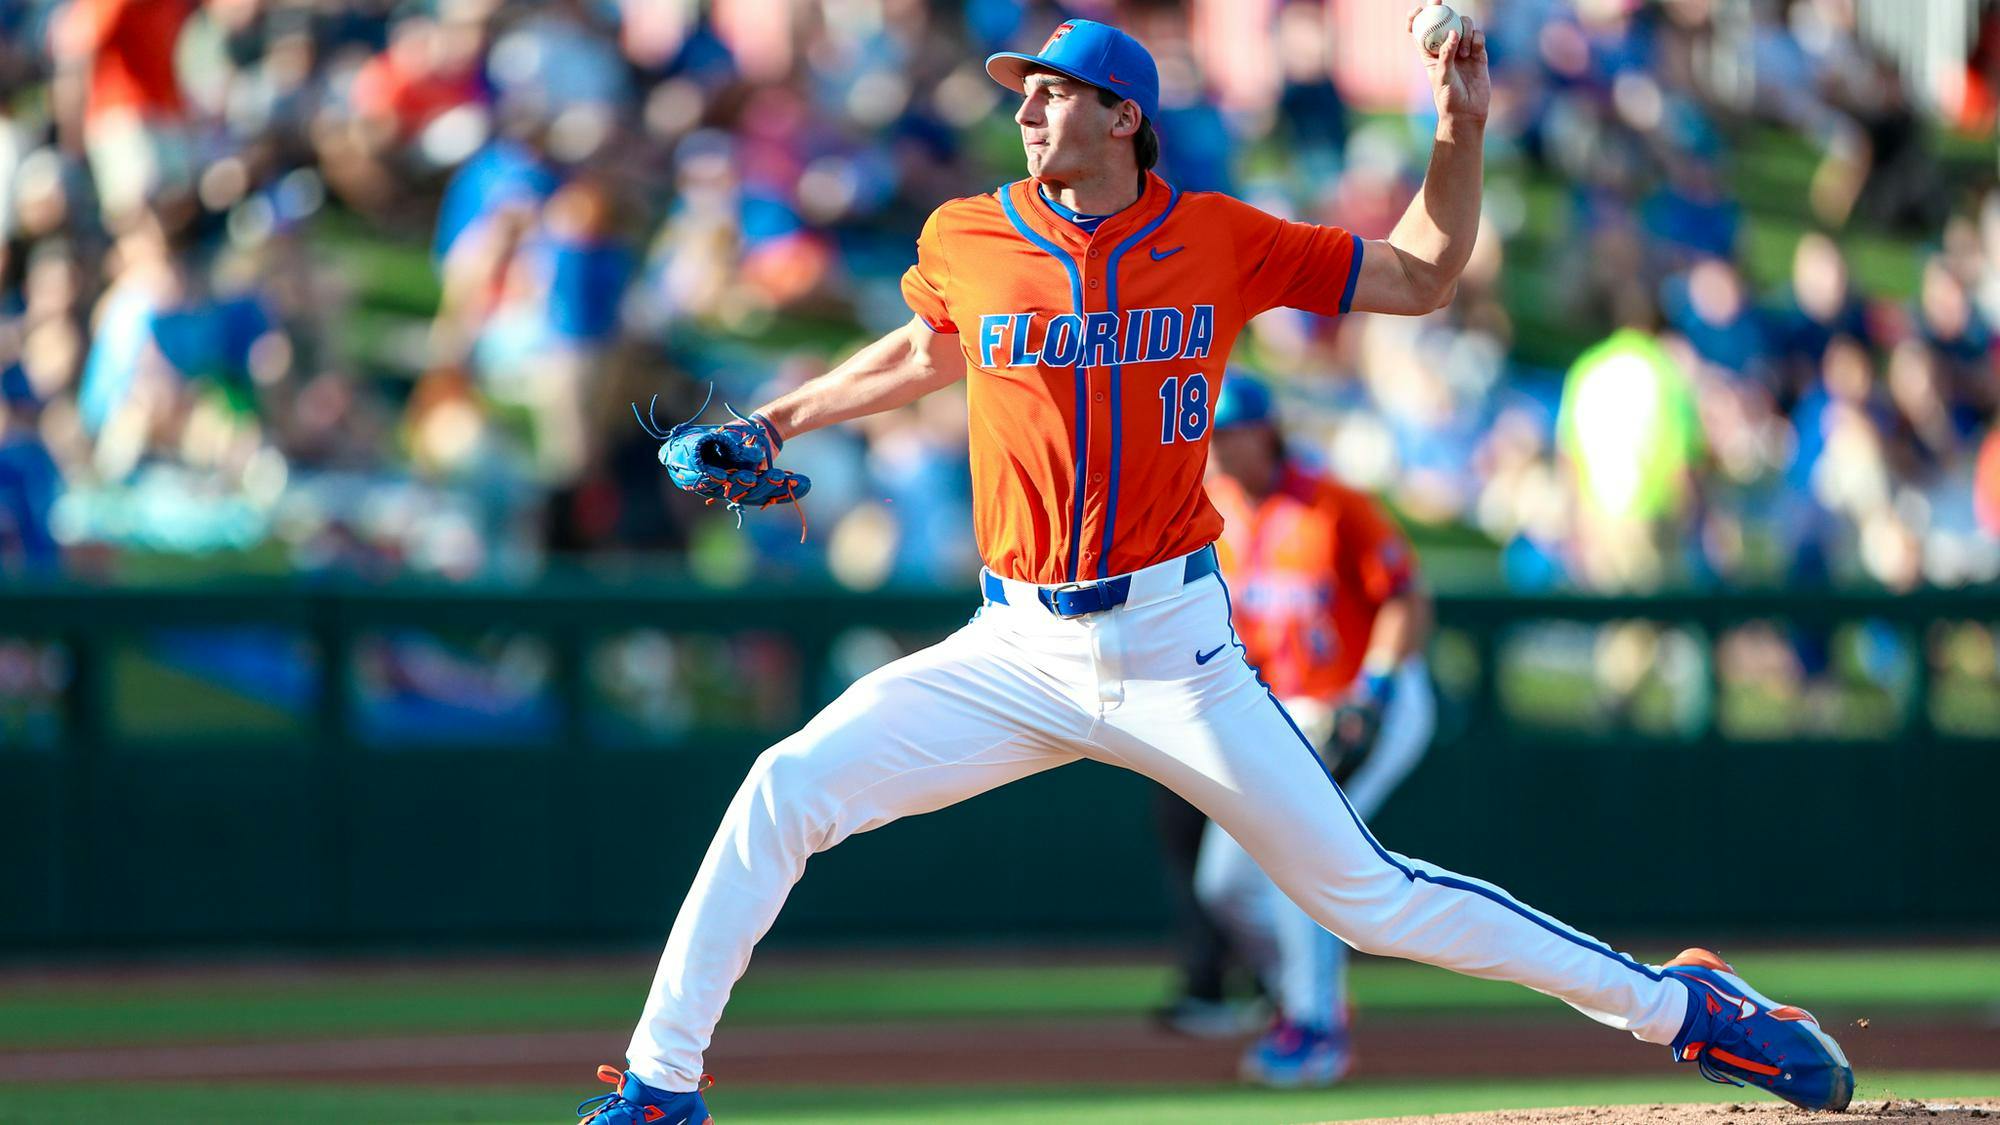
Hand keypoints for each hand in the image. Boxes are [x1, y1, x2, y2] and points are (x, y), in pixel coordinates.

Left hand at [1408, 3, 1489, 126]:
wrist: (1468, 112)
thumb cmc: (1448, 98)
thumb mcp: (1442, 76)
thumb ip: (1446, 54)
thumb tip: (1452, 32)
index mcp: (1430, 54)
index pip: (1421, 31)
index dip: (1418, 18)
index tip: (1420, 9)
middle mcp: (1446, 48)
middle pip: (1443, 22)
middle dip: (1441, 9)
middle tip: (1439, 2)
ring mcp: (1463, 49)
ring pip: (1463, 26)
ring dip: (1464, 32)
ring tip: (1463, 53)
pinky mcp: (1478, 53)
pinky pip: (1478, 36)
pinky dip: (1475, 39)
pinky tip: (1473, 52)